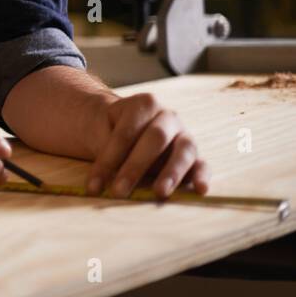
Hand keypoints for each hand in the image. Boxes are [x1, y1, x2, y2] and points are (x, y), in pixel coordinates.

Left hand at [84, 93, 209, 198]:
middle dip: (135, 167)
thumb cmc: (109, 131)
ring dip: (171, 173)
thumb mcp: (101, 133)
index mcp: (144, 104)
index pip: (125, 132)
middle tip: (118, 191)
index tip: (93, 185)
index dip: (108, 159)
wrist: (124, 127)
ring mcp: (184, 135)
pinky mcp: (195, 156)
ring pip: (183, 151)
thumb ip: (106, 150)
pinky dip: (202, 177)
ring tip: (159, 192)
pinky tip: (200, 189)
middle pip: (155, 138)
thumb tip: (104, 179)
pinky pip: (202, 164)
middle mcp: (168, 117)